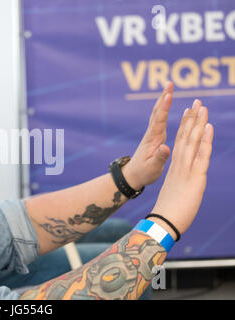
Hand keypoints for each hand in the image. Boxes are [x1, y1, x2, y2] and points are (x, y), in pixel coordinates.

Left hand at [122, 82, 173, 189]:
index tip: (169, 95)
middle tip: (169, 83)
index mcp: (152, 140)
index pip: (159, 121)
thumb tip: (165, 147)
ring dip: (163, 99)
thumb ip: (159, 157)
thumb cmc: (143, 173)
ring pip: (158, 113)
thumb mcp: (153, 168)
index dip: (164, 108)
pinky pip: (159, 118)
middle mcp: (151, 134)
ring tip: (169, 86)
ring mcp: (152, 134)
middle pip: (158, 112)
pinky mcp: (154, 135)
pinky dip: (163, 107)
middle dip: (164, 97)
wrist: (132, 175)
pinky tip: (166, 100)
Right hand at [151, 99, 213, 237]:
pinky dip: (205, 140)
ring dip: (198, 123)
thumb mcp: (176, 193)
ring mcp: (186, 169)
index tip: (188, 113)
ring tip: (202, 107)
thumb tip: (183, 184)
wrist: (163, 221)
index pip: (180, 143)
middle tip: (196, 102)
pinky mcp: (194, 177)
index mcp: (175, 168)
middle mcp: (179, 165)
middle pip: (185, 137)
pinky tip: (208, 127)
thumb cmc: (169, 211)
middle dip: (192, 119)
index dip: (184, 127)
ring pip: (192, 141)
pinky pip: (201, 154)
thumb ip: (180, 183)